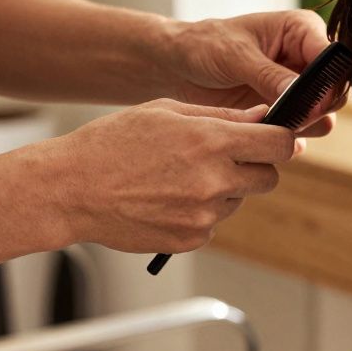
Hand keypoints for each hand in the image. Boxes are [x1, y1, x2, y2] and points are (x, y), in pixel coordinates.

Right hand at [45, 99, 303, 253]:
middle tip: (224, 159)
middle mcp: (214, 180)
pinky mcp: (191, 238)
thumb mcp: (166, 112)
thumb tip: (263, 116)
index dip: (282, 141)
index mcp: (211, 140)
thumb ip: (221, 115)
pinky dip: (199, 213)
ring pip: (238, 200)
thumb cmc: (112, 143)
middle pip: (269, 177)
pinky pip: (213, 224)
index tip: (275, 140)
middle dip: (255, 167)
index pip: (280, 145)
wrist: (69, 190)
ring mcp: (204, 214)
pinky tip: (166, 199)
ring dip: (223, 190)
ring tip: (178, 177)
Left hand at [163, 10, 343, 136]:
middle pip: (336, 88)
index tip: (313, 103)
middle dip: (319, 107)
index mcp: (302, 30)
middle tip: (291, 119)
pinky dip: (292, 136)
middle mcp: (307, 57)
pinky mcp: (287, 108)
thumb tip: (304, 96)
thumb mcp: (235, 56)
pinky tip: (270, 137)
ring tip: (276, 127)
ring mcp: (299, 85)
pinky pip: (304, 127)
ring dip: (307, 124)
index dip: (330, 81)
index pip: (333, 55)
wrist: (178, 66)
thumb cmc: (205, 46)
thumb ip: (270, 76)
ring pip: (324, 112)